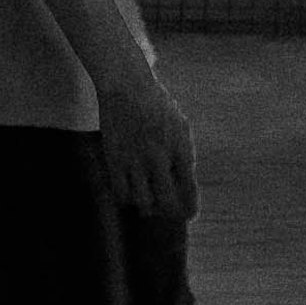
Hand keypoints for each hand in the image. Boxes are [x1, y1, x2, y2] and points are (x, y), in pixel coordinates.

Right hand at [97, 74, 197, 228]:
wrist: (127, 87)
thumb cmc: (156, 105)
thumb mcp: (180, 126)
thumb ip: (184, 153)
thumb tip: (184, 179)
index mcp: (180, 149)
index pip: (189, 189)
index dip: (190, 208)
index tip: (189, 216)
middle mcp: (159, 158)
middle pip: (167, 202)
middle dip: (169, 212)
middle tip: (166, 212)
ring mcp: (136, 160)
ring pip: (142, 202)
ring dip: (146, 206)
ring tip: (147, 203)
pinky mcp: (115, 159)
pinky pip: (120, 193)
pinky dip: (126, 198)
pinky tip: (129, 192)